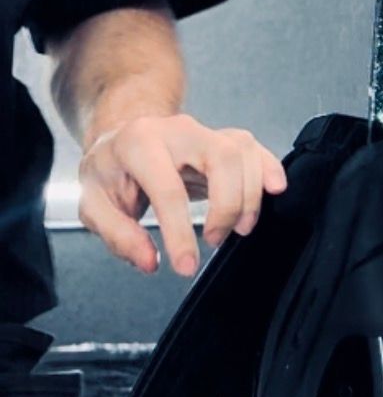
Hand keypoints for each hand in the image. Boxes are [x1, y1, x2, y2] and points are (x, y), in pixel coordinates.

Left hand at [79, 114, 287, 276]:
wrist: (123, 139)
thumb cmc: (111, 171)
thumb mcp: (93, 204)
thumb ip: (118, 235)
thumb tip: (150, 261)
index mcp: (138, 143)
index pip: (168, 189)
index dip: (180, 233)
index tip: (185, 266)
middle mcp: (177, 130)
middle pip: (222, 158)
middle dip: (226, 207)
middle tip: (213, 240)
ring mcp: (204, 132)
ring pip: (243, 152)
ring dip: (249, 196)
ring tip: (238, 228)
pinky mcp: (223, 140)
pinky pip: (254, 148)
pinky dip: (270, 168)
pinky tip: (274, 189)